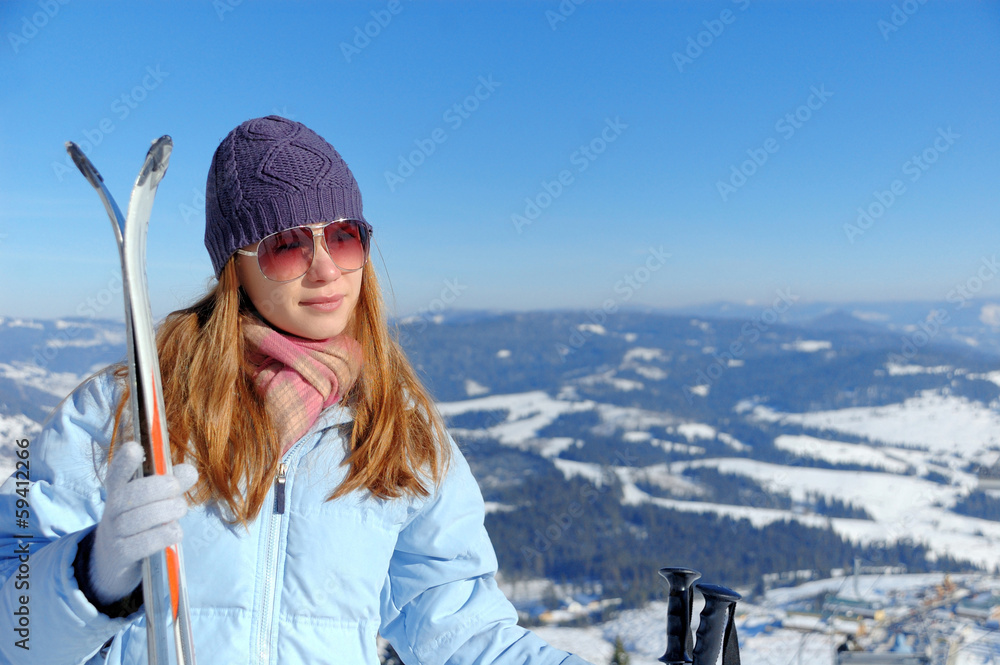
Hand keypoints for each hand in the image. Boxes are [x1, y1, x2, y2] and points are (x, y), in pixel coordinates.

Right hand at [89, 440, 197, 604]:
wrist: (113, 559)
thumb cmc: (140, 519)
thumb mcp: (154, 498)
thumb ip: (173, 482)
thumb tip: (191, 471)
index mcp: (119, 489)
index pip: (117, 473)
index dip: (124, 461)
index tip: (135, 448)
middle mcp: (113, 509)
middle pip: (128, 495)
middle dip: (156, 487)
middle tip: (175, 486)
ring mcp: (115, 533)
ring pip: (137, 519)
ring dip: (164, 511)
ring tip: (180, 508)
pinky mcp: (122, 554)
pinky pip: (141, 544)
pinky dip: (162, 536)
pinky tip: (175, 531)